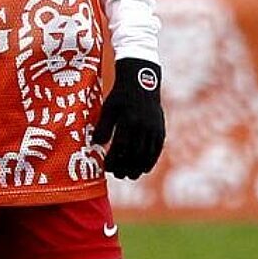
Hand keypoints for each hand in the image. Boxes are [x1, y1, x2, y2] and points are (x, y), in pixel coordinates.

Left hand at [92, 59, 163, 179]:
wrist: (143, 82)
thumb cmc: (121, 96)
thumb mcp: (109, 108)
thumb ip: (103, 127)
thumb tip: (96, 144)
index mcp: (128, 120)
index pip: (120, 147)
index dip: (113, 160)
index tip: (106, 167)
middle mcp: (143, 127)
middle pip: (134, 155)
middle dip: (126, 168)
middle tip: (118, 175)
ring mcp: (154, 129)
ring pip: (147, 155)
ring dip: (138, 168)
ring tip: (130, 176)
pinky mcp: (161, 131)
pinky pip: (157, 151)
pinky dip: (150, 162)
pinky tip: (143, 169)